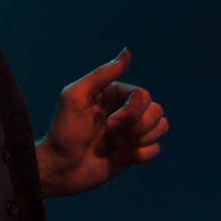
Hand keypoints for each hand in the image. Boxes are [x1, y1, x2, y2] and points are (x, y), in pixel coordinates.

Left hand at [36, 48, 168, 197]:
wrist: (60, 169)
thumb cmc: (63, 131)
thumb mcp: (75, 96)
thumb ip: (102, 74)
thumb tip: (127, 51)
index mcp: (113, 93)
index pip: (143, 95)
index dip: (132, 112)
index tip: (110, 124)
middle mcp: (125, 109)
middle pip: (156, 110)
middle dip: (137, 127)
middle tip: (110, 136)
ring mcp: (130, 131)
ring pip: (160, 127)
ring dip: (139, 140)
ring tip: (115, 146)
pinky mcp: (134, 152)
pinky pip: (155, 149)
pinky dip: (140, 155)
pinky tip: (120, 157)